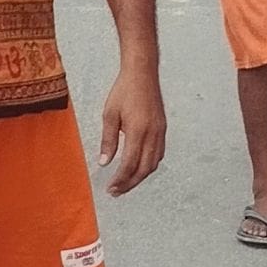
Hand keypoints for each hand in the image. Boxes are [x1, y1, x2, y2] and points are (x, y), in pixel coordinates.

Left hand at [98, 64, 165, 195]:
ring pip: (153, 163)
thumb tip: (104, 162)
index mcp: (138, 131)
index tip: (111, 188)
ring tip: (126, 183)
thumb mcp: (110, 115)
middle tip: (117, 191)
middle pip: (143, 169)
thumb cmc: (124, 91)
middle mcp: (152, 134)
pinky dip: (149, 165)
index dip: (120, 179)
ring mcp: (160, 132)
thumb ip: (108, 140)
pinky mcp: (162, 129)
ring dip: (140, 176)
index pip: (129, 164)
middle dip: (130, 183)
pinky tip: (139, 167)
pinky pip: (158, 154)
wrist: (142, 74)